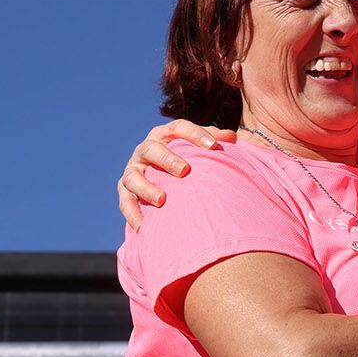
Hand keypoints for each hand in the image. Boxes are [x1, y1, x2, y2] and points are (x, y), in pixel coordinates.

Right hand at [118, 119, 233, 228]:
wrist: (164, 173)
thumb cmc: (189, 157)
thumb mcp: (200, 147)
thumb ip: (215, 140)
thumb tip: (232, 138)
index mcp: (166, 135)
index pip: (178, 128)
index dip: (195, 134)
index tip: (213, 146)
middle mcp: (146, 149)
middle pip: (151, 149)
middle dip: (166, 158)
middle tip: (184, 171)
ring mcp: (134, 169)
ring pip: (132, 176)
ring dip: (145, 187)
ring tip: (161, 200)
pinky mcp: (126, 189)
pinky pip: (125, 201)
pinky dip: (132, 213)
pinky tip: (142, 227)